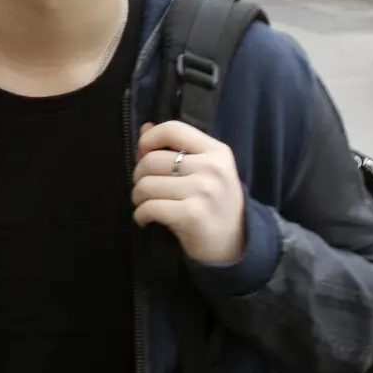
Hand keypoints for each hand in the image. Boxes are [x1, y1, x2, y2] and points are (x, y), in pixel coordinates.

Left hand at [132, 121, 246, 264]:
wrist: (235, 244)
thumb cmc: (215, 204)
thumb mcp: (206, 171)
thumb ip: (177, 147)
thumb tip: (144, 128)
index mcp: (216, 151)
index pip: (173, 129)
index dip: (148, 140)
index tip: (142, 155)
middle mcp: (212, 168)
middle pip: (152, 160)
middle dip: (138, 175)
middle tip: (143, 188)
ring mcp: (203, 191)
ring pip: (147, 185)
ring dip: (137, 197)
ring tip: (144, 204)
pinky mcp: (192, 215)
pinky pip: (149, 208)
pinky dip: (140, 215)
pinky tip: (146, 219)